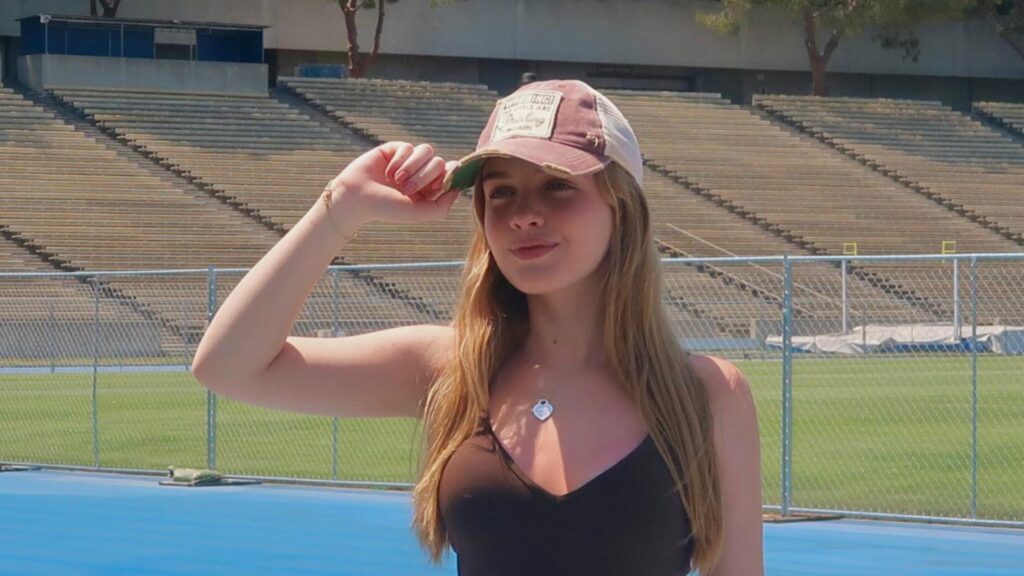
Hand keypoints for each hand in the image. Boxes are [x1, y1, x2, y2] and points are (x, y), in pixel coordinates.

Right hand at [326, 141, 459, 224]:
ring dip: (413, 167)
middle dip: (425, 176)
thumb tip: (457, 189)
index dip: (448, 177)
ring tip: (397, 180)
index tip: (436, 186)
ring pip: (427, 151)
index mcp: (429, 189)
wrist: (357, 198)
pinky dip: (399, 160)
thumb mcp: (418, 213)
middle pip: (440, 162)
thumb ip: (442, 206)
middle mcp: (421, 174)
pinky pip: (408, 147)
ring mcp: (408, 160)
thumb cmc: (386, 209)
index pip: (450, 174)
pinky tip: (387, 171)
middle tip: (406, 189)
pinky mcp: (394, 149)